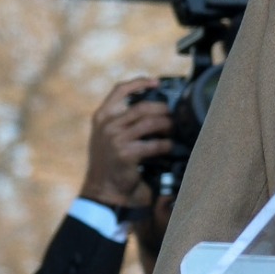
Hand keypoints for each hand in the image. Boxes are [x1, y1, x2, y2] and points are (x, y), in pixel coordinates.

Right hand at [78, 77, 173, 208]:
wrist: (102, 191)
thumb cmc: (110, 163)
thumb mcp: (108, 136)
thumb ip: (122, 121)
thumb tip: (153, 107)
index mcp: (102, 117)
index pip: (119, 90)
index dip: (139, 82)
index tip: (156, 82)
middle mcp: (107, 125)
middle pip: (142, 106)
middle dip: (162, 109)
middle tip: (172, 115)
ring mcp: (115, 139)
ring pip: (150, 122)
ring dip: (167, 125)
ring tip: (173, 129)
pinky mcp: (126, 154)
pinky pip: (154, 144)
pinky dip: (166, 144)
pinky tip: (170, 147)